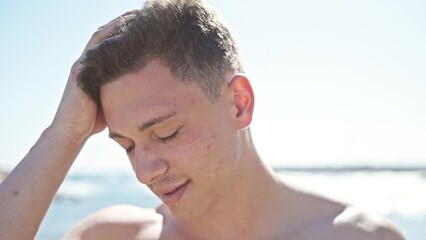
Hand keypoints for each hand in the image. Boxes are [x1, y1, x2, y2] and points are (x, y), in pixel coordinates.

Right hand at [51, 11, 137, 144]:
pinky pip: (95, 50)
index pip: (110, 41)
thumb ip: (121, 89)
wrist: (72, 132)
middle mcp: (87, 62)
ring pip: (100, 37)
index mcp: (94, 67)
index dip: (125, 29)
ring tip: (135, 15)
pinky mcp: (80, 72)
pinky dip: (108, 38)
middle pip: (105, 33)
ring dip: (117, 24)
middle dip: (123, 21)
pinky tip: (123, 32)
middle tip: (142, 12)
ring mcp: (82, 65)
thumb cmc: (94, 119)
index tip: (143, 22)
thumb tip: (146, 90)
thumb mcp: (111, 99)